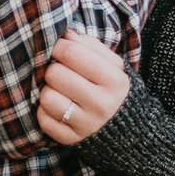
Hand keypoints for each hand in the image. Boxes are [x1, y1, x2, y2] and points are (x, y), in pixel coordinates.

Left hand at [40, 29, 130, 146]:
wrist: (130, 132)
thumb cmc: (114, 91)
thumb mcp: (114, 66)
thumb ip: (91, 46)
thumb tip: (67, 35)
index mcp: (113, 81)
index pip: (72, 53)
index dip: (59, 46)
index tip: (61, 49)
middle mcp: (101, 104)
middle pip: (55, 74)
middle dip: (53, 69)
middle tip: (61, 72)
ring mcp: (86, 125)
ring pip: (47, 98)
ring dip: (48, 91)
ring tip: (60, 91)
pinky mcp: (71, 140)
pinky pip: (44, 120)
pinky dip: (46, 112)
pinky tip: (59, 109)